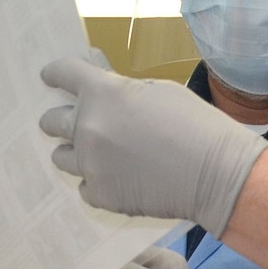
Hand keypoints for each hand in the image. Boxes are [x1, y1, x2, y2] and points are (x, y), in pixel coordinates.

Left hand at [39, 57, 267, 237]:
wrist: (217, 174)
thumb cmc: (198, 126)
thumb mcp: (161, 92)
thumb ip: (124, 92)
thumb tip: (106, 93)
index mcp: (103, 93)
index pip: (62, 74)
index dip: (55, 75)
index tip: (51, 78)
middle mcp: (87, 127)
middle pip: (50, 121)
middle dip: (61, 120)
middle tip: (80, 124)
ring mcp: (90, 164)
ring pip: (62, 157)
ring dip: (77, 153)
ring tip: (104, 157)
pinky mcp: (100, 195)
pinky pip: (85, 186)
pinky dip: (99, 182)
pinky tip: (122, 179)